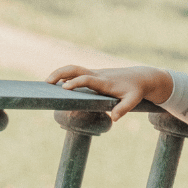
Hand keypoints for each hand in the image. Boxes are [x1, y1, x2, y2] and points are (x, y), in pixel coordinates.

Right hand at [46, 65, 172, 120]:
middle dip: (60, 73)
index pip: (86, 79)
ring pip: (74, 69)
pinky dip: (66, 76)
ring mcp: (94, 73)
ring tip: (47, 84)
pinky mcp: (94, 75)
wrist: (141, 77)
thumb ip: (123, 109)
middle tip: (46, 83)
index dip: (75, 83)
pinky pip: (77, 73)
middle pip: (75, 69)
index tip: (64, 89)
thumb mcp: (133, 101)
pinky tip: (57, 84)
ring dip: (60, 73)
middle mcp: (97, 75)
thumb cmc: (136, 90)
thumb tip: (114, 119)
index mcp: (104, 82)